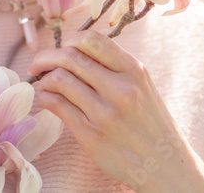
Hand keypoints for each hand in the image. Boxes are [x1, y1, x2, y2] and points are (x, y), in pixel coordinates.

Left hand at [27, 30, 203, 192]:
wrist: (166, 164)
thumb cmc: (149, 122)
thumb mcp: (141, 85)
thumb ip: (113, 67)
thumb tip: (72, 52)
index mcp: (134, 70)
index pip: (91, 40)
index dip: (68, 40)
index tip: (60, 48)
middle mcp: (120, 88)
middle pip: (70, 57)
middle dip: (45, 58)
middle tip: (37, 66)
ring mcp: (105, 113)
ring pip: (59, 80)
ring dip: (44, 80)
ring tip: (44, 85)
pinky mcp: (91, 135)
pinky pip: (57, 106)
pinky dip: (45, 98)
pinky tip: (47, 100)